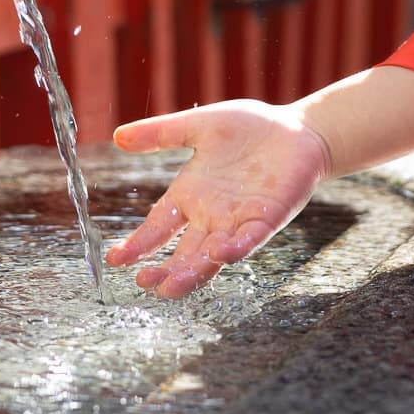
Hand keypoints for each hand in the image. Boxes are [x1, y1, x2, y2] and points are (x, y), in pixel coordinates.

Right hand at [105, 99, 333, 299]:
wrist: (298, 129)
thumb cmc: (251, 128)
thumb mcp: (199, 126)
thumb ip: (161, 133)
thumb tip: (118, 136)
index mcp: (191, 196)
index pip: (158, 226)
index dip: (138, 244)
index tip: (115, 259)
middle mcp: (211, 216)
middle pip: (183, 253)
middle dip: (164, 270)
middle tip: (143, 282)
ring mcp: (238, 221)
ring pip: (211, 256)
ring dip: (192, 272)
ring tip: (170, 287)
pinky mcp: (266, 218)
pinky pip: (248, 240)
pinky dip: (235, 249)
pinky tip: (221, 254)